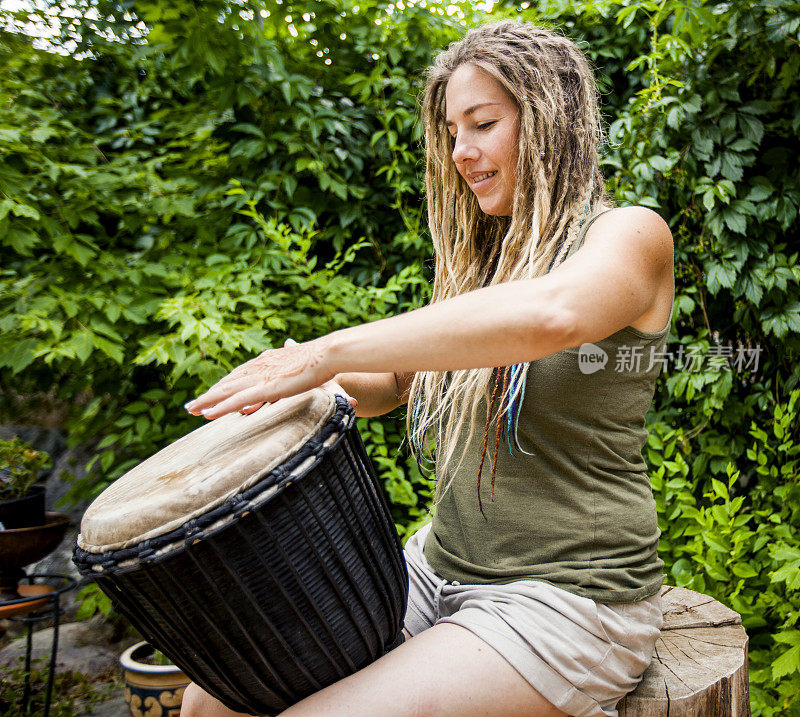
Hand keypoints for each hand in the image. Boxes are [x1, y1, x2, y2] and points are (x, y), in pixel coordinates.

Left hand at [184, 338, 355, 419]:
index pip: (241, 374)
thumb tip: (290, 352)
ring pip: (226, 391)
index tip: (213, 393)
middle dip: (210, 394)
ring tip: (191, 410)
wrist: (327, 353)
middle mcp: (258, 366)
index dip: (225, 385)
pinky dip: (220, 406)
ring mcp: (260, 376)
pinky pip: (236, 399)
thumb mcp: (302, 365)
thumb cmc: (321, 360)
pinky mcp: (265, 387)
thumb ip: (292, 362)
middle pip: (228, 382)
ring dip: (207, 400)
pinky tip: (207, 413)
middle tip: (192, 405)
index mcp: (267, 360)